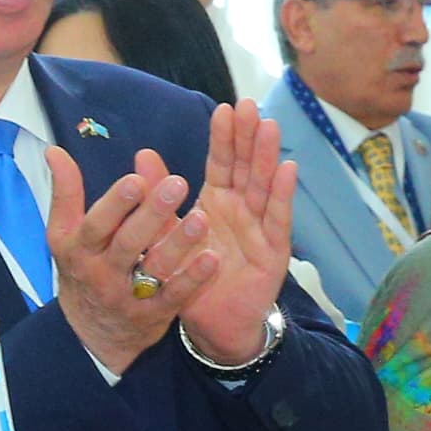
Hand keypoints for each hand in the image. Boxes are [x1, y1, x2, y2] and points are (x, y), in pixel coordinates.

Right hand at [45, 140, 216, 374]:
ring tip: (200, 218)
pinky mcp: (153, 316)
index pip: (96, 225)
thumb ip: (65, 193)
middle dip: (152, 214)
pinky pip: (174, 297)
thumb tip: (54, 150)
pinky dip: (193, 279)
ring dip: (177, 244)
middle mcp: (102, 274)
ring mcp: (128, 297)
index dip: (115, 204)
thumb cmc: (81, 270)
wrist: (90, 334)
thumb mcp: (63, 235)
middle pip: (127, 244)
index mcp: (80, 249)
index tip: (137, 180)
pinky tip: (212, 257)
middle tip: (178, 184)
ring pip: (154, 269)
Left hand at [171, 102, 297, 366]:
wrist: (213, 325)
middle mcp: (242, 210)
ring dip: (267, 157)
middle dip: (247, 137)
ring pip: (264, 187)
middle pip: (246, 168)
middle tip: (248, 105)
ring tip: (268, 127)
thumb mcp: (169, 233)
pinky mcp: (274, 252)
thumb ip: (159, 196)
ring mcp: (260, 229)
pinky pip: (278, 220)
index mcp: (217, 203)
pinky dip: (283, 195)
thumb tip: (142, 154)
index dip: (223, 138)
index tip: (224, 108)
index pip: (221, 164)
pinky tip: (288, 169)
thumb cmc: (194, 278)